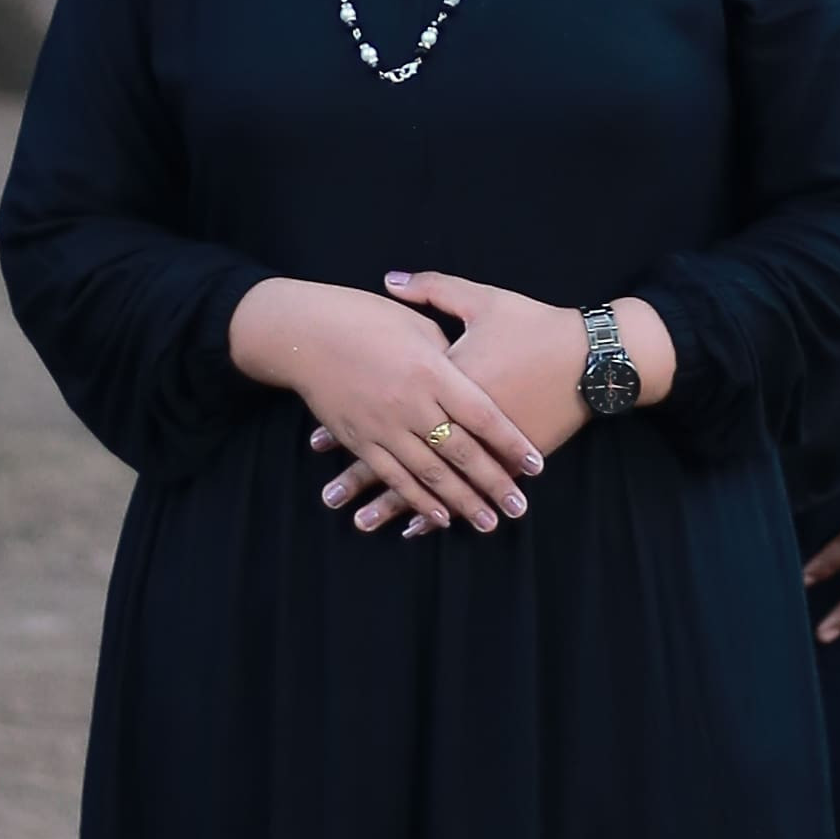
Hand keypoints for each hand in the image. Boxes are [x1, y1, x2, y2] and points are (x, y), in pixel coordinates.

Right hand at [228, 277, 541, 537]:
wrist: (302, 331)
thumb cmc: (364, 316)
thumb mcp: (417, 325)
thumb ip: (448, 355)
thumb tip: (470, 381)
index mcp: (431, 370)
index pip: (482, 415)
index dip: (510, 442)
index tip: (537, 465)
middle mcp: (410, 403)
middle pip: (460, 452)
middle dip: (493, 483)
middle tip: (518, 507)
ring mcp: (383, 426)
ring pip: (429, 473)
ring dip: (460, 502)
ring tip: (486, 522)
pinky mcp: (359, 440)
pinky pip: (393, 477)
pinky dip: (417, 500)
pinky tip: (438, 517)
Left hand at [311, 274, 673, 531]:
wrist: (590, 357)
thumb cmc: (534, 324)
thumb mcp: (481, 299)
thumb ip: (431, 290)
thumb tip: (387, 280)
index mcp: (444, 377)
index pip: (387, 404)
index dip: (352, 424)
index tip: (318, 442)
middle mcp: (455, 417)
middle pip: (400, 452)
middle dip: (361, 478)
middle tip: (329, 499)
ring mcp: (481, 445)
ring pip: (429, 481)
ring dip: (393, 505)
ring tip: (361, 523)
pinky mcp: (504, 461)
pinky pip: (464, 490)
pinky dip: (439, 509)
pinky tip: (417, 528)